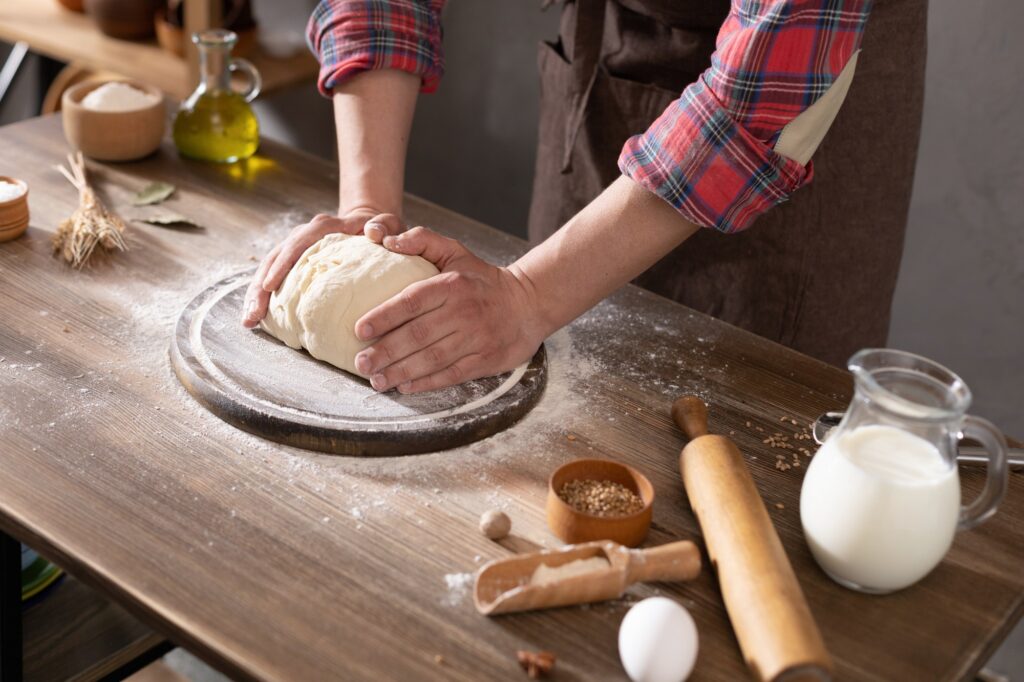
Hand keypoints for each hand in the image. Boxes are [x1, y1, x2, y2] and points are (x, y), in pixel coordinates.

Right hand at [241, 210, 403, 327]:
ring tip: (248, 321)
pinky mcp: (293, 264)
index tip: (271, 285)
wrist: (370, 226)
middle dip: (260, 287)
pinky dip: (264, 296)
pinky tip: (257, 319)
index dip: (283, 263)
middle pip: (274, 258)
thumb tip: (372, 232)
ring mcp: (295, 250)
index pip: (299, 242)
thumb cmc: (380, 229)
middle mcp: (303, 236)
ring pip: (268, 270)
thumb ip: (385, 225)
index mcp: (323, 227)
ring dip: (256, 295)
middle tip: (252, 315)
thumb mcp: (388, 223)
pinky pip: (273, 279)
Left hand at [353, 227, 547, 393]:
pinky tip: (405, 386)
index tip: (359, 330)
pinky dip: (425, 382)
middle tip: (361, 363)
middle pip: (417, 335)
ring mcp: (475, 338)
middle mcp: (463, 312)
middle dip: (385, 351)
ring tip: (376, 379)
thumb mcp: (456, 252)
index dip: (384, 317)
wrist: (529, 303)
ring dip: (400, 371)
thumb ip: (422, 240)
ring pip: (431, 359)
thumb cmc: (483, 280)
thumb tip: (388, 242)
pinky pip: (450, 374)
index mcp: (452, 285)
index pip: (412, 301)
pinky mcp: (484, 360)